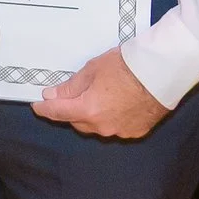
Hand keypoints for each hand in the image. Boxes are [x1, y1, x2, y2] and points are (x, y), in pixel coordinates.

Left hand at [32, 47, 166, 138]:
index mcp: (88, 110)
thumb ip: (71, 87)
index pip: (58, 113)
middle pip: (77, 121)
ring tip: (100, 97)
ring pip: (97, 126)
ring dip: (92, 115)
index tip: (37, 106)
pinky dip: (112, 118)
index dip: (45, 109)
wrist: (161, 72)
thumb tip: (52, 96)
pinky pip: (115, 127)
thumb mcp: (92, 70)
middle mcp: (102, 126)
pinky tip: (118, 104)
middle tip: (73, 95)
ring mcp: (120, 131)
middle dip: (72, 110)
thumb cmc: (125, 66)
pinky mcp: (135, 132)